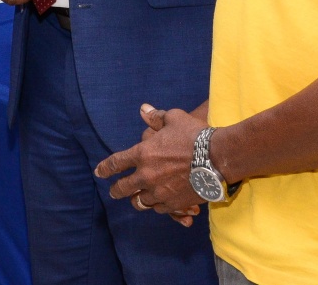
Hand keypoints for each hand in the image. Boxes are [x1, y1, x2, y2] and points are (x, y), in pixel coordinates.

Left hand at [94, 105, 206, 222]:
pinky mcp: (175, 203)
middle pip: (124, 188)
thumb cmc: (195, 135)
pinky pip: (160, 209)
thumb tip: (143, 109)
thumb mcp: (174, 118)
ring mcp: (160, 192)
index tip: (99, 173)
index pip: (116, 163)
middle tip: (113, 192)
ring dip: (137, 201)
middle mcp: (147, 175)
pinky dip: (157, 206)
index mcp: (142, 154)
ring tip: (136, 201)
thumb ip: (156, 116)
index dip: (105, 168)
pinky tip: (158, 204)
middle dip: (116, 191)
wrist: (218, 157)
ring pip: (141, 202)